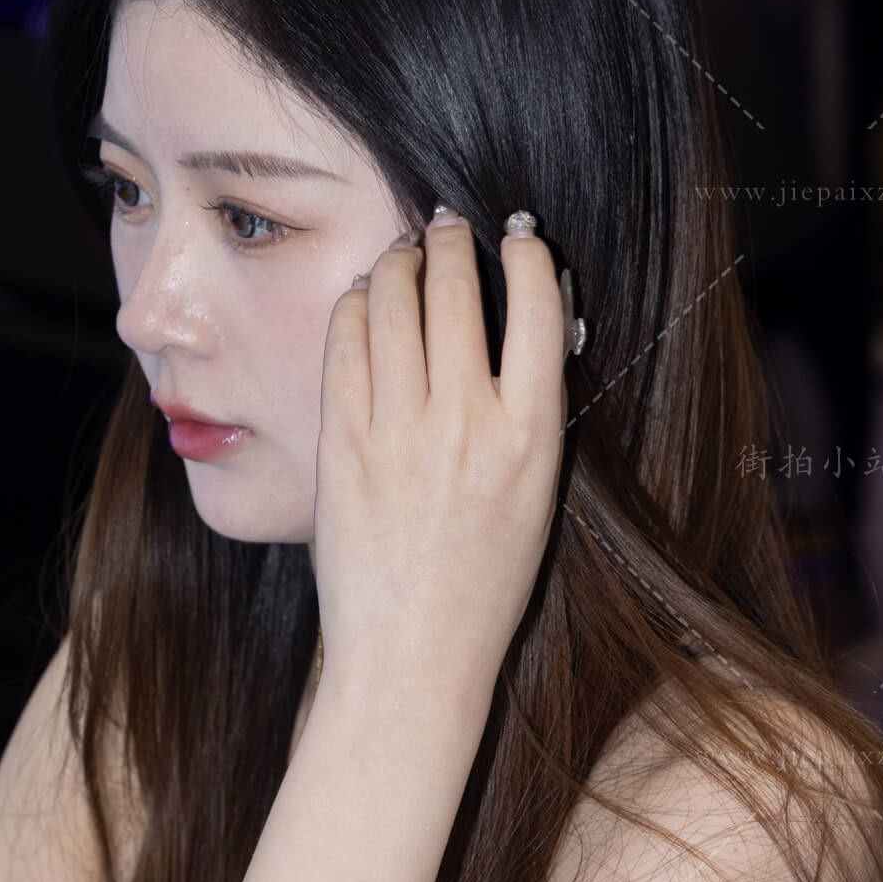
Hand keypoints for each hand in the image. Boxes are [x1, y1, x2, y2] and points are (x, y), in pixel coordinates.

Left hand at [313, 208, 573, 727]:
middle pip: (457, 286)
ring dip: (398, 261)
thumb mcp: (536, 494)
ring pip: (392, 300)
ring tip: (402, 255)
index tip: (517, 234)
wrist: (413, 654)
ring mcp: (398, 428)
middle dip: (451, 239)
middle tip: (446, 227)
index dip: (527, 252)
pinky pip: (344, 343)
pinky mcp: (342, 441)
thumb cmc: (483, 583)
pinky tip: (360, 300)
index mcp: (532, 434)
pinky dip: (353, 306)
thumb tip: (524, 327)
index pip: (540, 304)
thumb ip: (528, 411)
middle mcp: (467, 420)